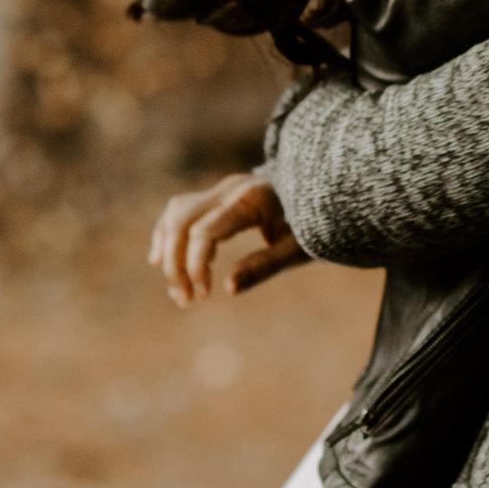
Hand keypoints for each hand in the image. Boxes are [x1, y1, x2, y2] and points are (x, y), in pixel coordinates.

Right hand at [148, 172, 309, 304]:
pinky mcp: (219, 195)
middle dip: (176, 263)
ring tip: (177, 290)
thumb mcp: (299, 249)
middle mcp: (231, 187)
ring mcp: (223, 188)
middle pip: (181, 222)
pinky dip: (168, 233)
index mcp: (251, 199)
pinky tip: (160, 259)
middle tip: (185, 300)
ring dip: (168, 251)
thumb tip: (228, 288)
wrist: (327, 194)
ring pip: (176, 213)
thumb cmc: (317, 225)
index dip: (195, 266)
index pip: (204, 231)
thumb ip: (265, 266)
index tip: (203, 295)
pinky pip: (181, 209)